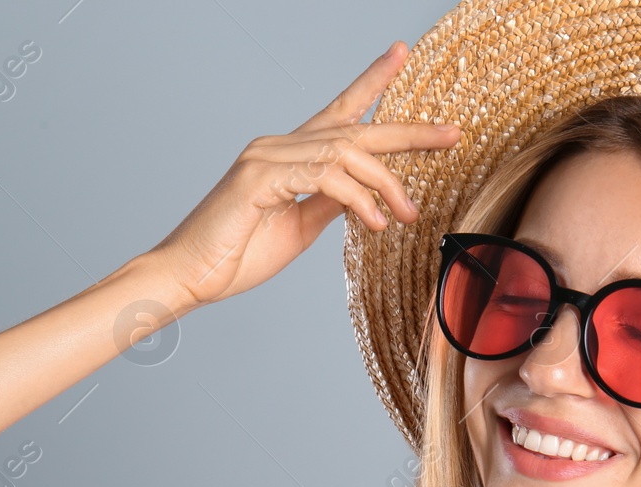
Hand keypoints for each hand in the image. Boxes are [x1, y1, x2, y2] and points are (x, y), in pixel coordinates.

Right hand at [145, 40, 460, 311]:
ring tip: (407, 214)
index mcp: (287, 155)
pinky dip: (357, 198)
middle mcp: (277, 145)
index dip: (372, 81)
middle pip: (355, 127)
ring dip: (385, 185)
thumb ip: (329, 202)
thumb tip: (365, 194)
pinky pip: (324, 177)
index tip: (401, 55)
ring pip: (346, 153)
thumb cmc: (236, 255)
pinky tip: (373, 221)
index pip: (339, 111)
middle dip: (409, 131)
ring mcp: (266, 157)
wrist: (188, 277)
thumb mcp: (298, 227)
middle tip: (452, 133)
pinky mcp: (259, 178)